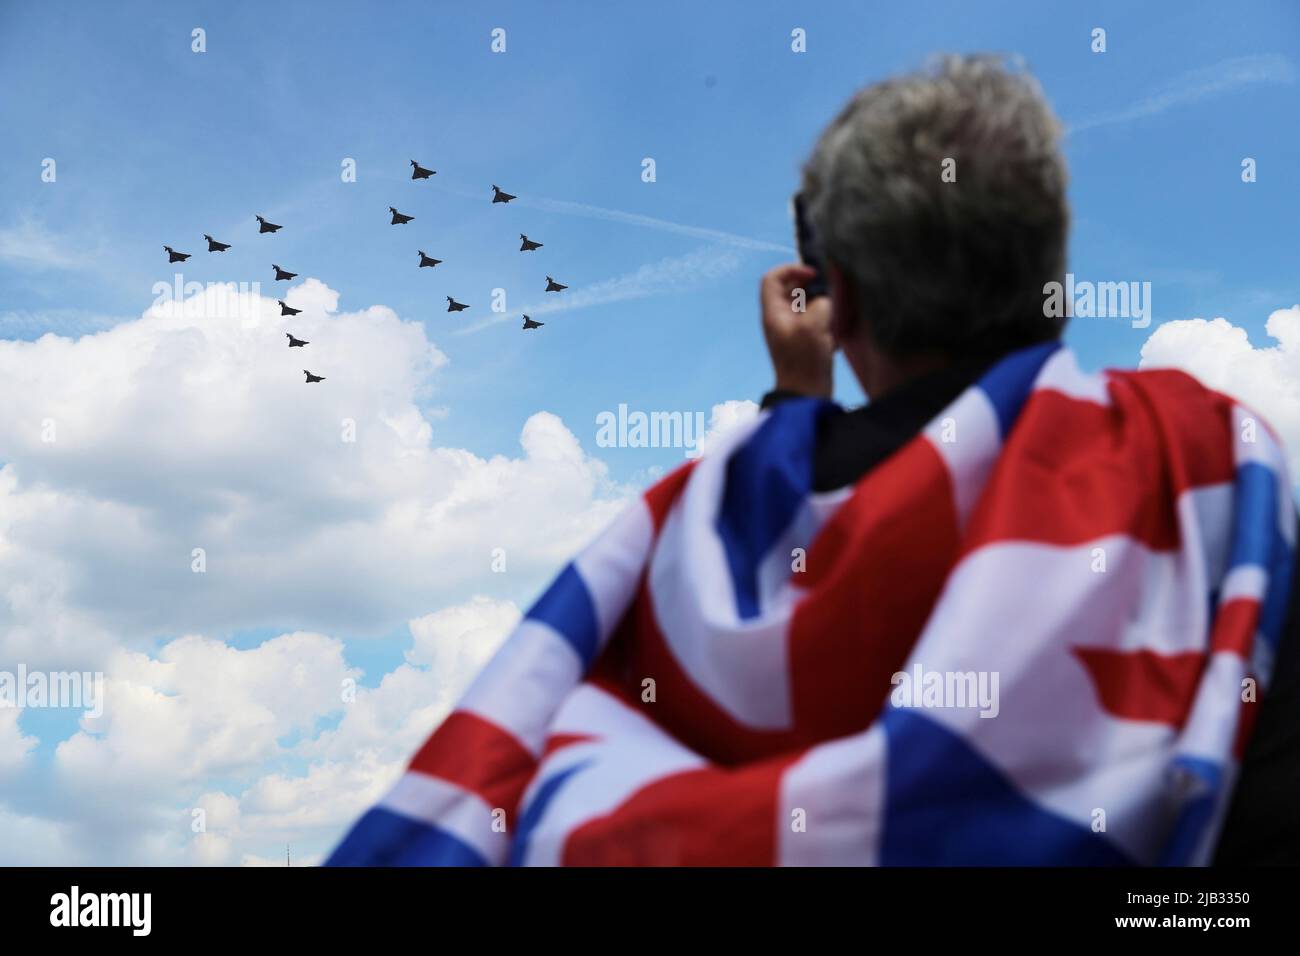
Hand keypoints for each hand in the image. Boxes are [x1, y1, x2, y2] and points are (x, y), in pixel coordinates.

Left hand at [760, 263, 834, 397]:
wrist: (806, 395)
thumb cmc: (805, 361)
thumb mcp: (814, 326)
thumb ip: (821, 303)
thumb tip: (827, 299)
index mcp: (774, 313)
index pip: (773, 278)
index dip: (791, 269)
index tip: (812, 275)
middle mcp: (781, 318)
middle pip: (791, 289)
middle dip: (812, 286)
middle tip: (830, 291)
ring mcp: (793, 329)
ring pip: (806, 304)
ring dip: (823, 303)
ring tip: (836, 312)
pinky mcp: (806, 340)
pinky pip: (816, 320)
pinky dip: (827, 319)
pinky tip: (836, 331)